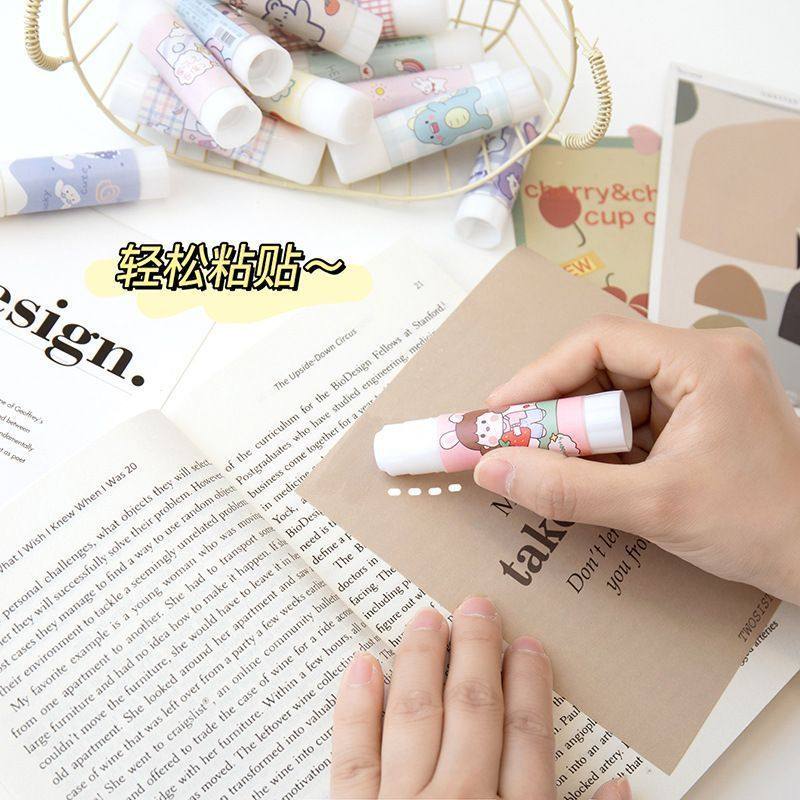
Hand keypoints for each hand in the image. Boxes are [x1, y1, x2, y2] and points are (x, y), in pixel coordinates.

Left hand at [331, 596, 631, 799]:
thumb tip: (623, 790)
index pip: (529, 739)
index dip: (530, 685)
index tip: (528, 644)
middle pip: (473, 713)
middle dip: (476, 654)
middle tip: (477, 606)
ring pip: (414, 717)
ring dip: (421, 663)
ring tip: (426, 619)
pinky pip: (351, 756)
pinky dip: (355, 707)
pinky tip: (361, 666)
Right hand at [473, 315, 799, 603]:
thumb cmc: (762, 526)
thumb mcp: (654, 507)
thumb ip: (566, 489)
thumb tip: (493, 469)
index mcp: (704, 360)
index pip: (600, 341)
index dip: (540, 374)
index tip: (500, 412)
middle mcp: (703, 360)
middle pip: (602, 366)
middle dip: (555, 409)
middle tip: (512, 442)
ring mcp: (701, 388)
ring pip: (613, 395)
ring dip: (575, 432)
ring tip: (539, 463)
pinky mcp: (697, 416)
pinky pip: (632, 420)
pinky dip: (600, 447)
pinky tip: (578, 471)